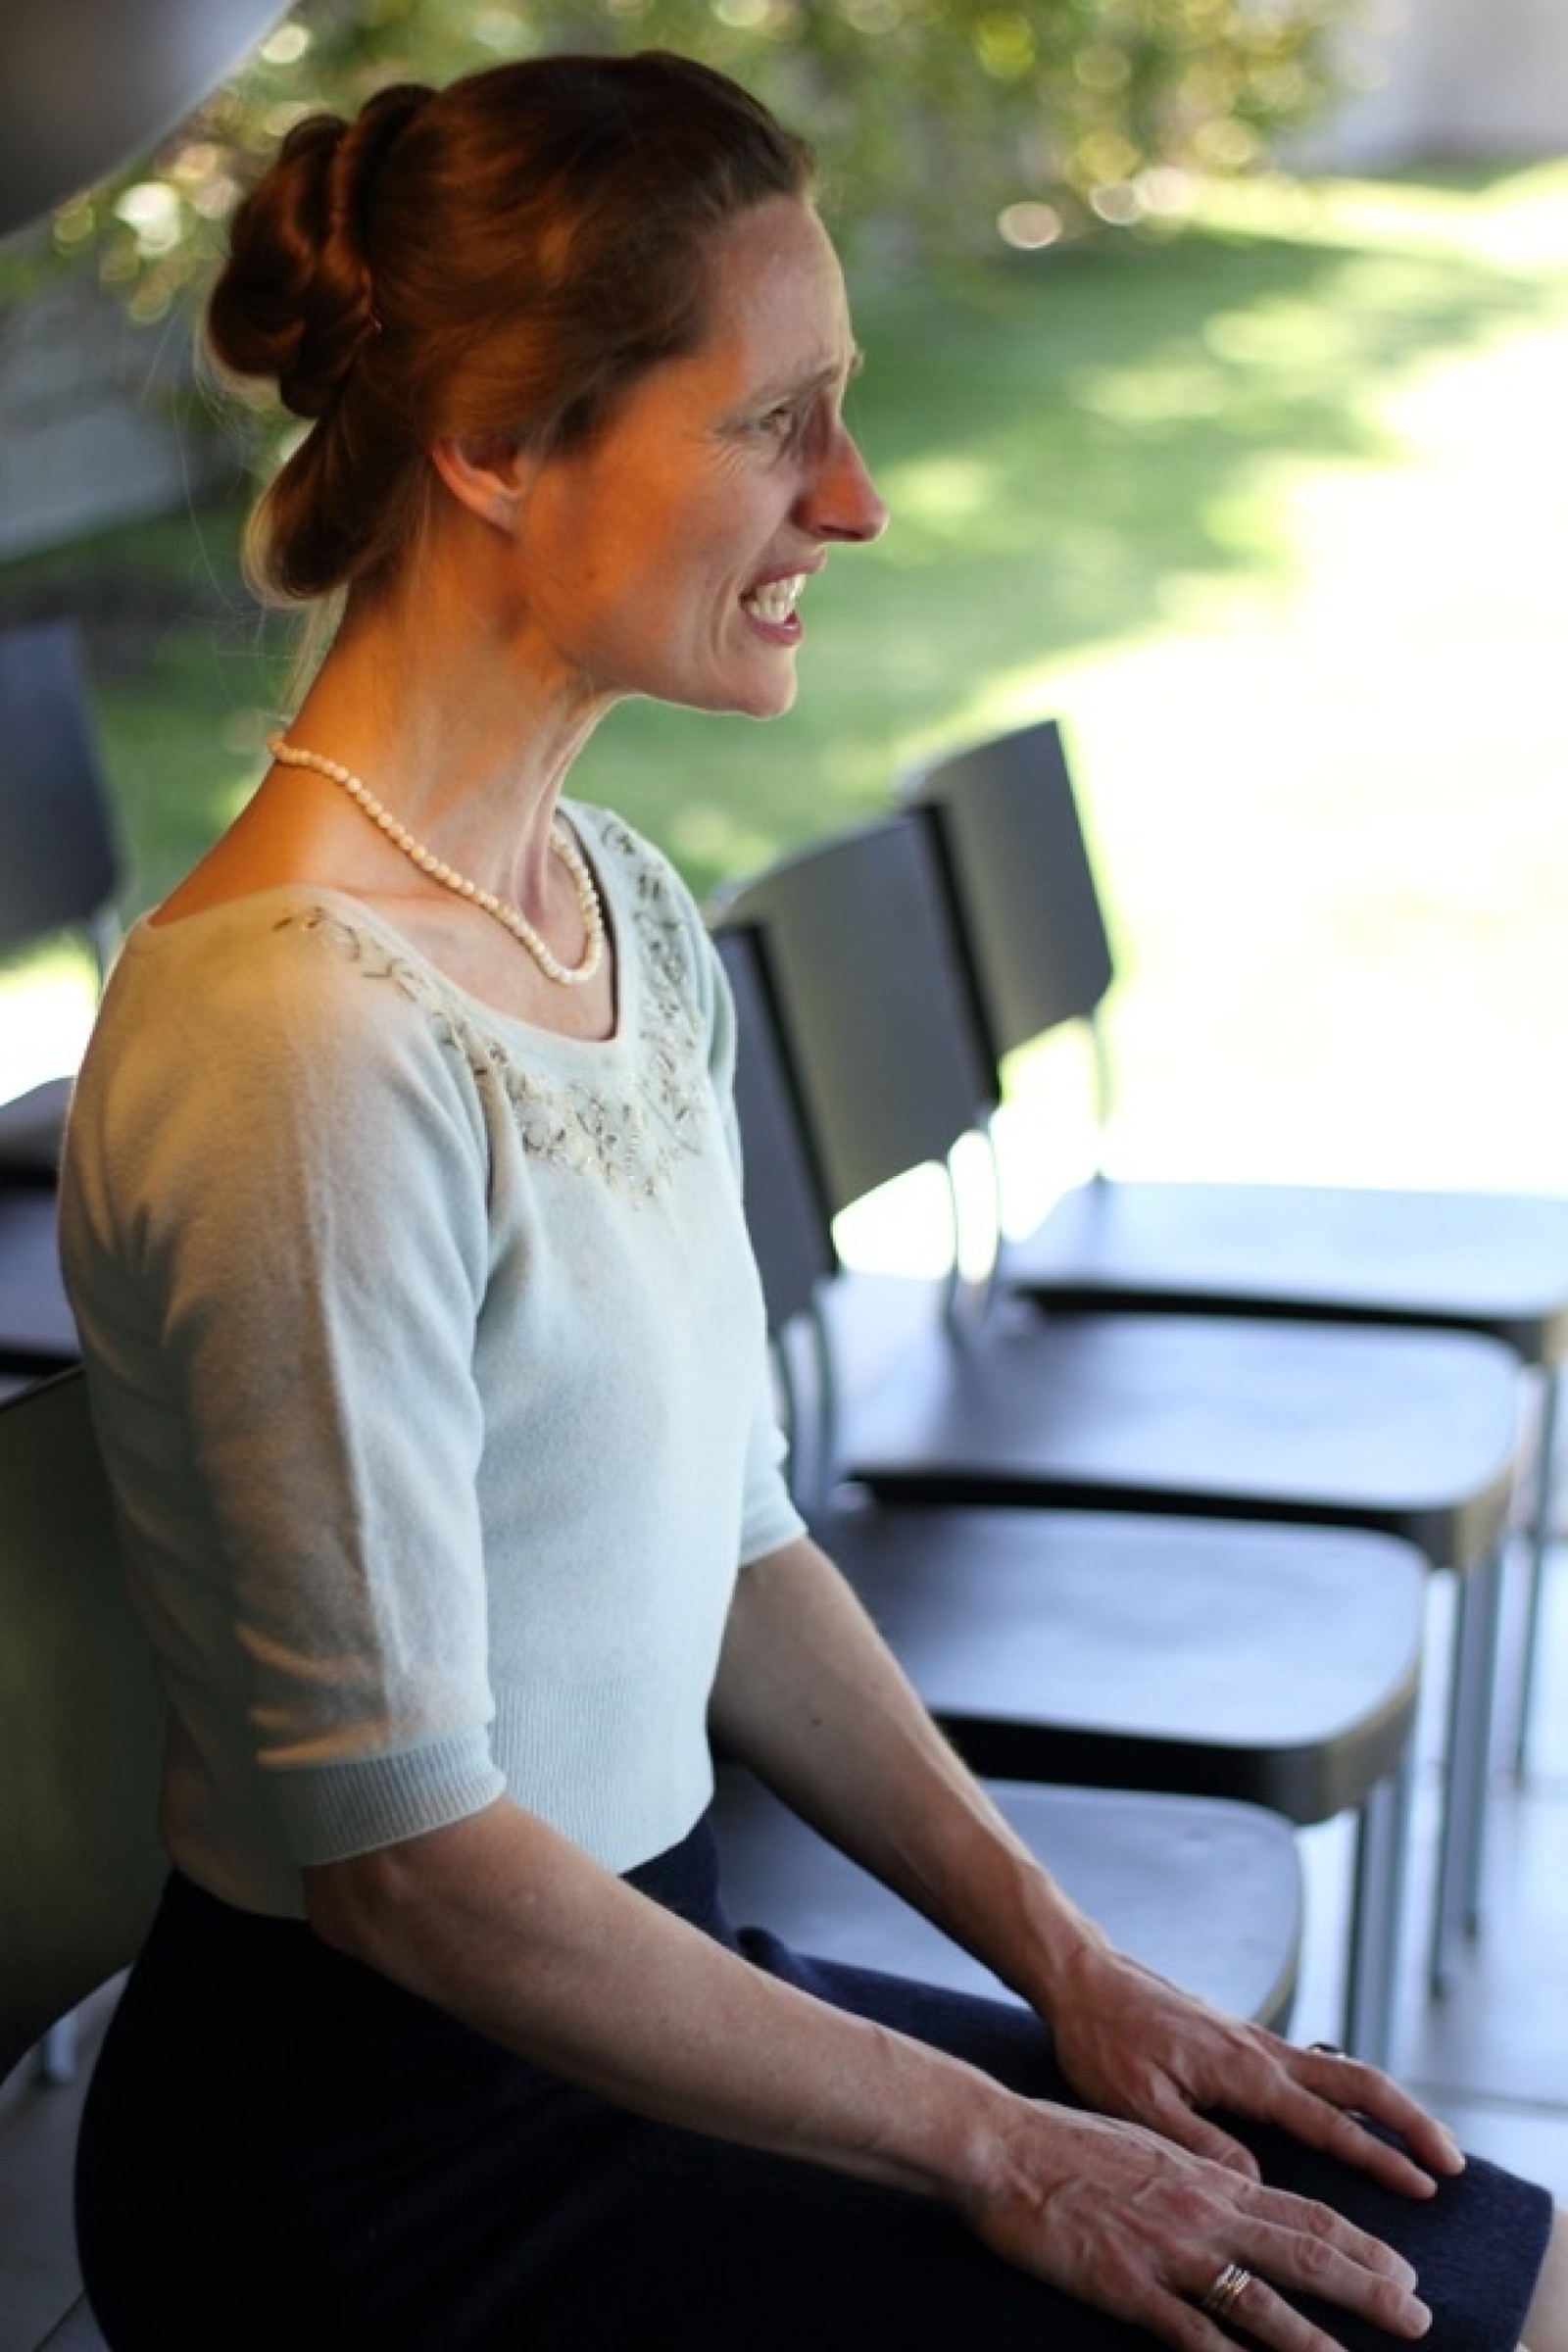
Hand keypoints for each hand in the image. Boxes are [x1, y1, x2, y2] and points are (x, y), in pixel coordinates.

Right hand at [962, 2099, 1432, 2351]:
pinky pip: (1191, 2332)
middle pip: (1301, 2248)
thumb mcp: (1142, 2142)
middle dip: (1366, 2285)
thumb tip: (1235, 2190)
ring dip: (1315, 2338)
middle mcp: (1199, 2210)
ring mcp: (1165, 2250)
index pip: (1299, 2210)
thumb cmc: (1061, 2143)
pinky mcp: (1126, 2285)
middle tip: (1419, 2317)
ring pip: (1259, 2299)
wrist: (998, 2144)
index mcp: (1203, 2175)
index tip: (1402, 2269)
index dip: (1357, 2242)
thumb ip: (1192, 2171)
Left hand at [1042, 1941, 1465, 2199]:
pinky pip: (1311, 2064)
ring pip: (1339, 2068)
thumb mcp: (1139, 2103)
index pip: (1327, 2121)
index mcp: (1243, 2070)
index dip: (1377, 2156)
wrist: (1082, 1976)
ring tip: (1420, 2142)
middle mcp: (1260, 2050)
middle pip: (1356, 2082)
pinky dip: (1348, 2090)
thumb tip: (1255, 2184)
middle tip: (1451, 2160)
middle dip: (1408, 2121)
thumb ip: (1199, 2145)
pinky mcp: (1238, 2038)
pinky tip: (1350, 2112)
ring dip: (1385, 2104)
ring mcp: (1252, 2040)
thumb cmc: (1101, 2040)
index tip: (1423, 2185)